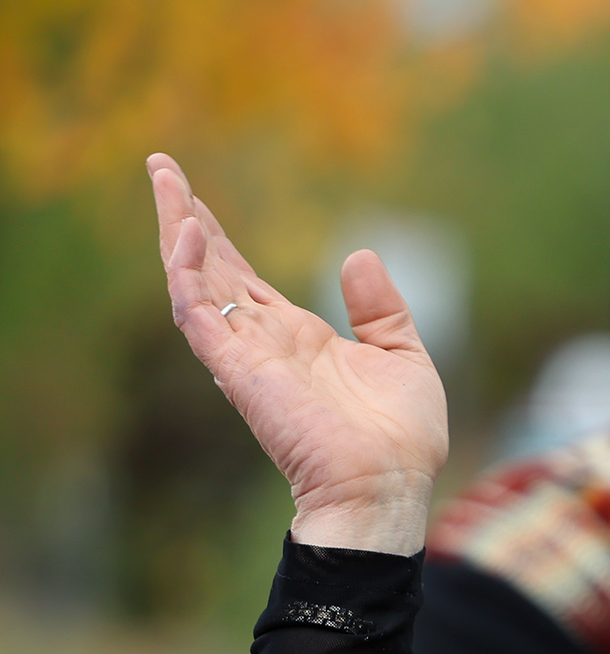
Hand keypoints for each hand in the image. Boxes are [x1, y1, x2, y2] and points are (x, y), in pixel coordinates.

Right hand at [148, 153, 446, 553]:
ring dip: (177, 231)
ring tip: (165, 180)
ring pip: (194, 281)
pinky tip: (190, 233)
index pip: (244, 277)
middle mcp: (263, 342)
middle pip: (211, 268)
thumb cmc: (401, 438)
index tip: (194, 191)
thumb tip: (358, 254)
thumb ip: (380, 308)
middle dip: (186, 218)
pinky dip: (189, 272)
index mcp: (297, 338)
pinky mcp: (237, 369)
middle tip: (162, 167)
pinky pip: (199, 313)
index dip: (221, 237)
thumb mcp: (403, 355)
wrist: (388, 486)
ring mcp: (245, 354)